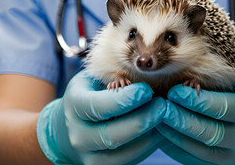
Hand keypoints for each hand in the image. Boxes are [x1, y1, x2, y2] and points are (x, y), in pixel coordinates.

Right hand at [37, 70, 165, 164]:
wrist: (71, 125)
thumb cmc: (91, 92)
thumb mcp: (97, 78)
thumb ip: (117, 78)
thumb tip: (147, 79)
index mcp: (74, 105)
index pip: (100, 106)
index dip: (126, 100)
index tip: (146, 90)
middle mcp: (78, 135)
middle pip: (112, 135)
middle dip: (142, 120)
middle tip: (162, 106)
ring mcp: (89, 156)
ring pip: (124, 152)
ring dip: (149, 135)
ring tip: (163, 118)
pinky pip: (131, 159)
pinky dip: (148, 146)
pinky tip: (159, 130)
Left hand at [157, 61, 234, 164]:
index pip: (220, 109)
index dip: (196, 101)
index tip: (174, 91)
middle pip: (208, 132)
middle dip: (181, 120)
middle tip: (161, 107)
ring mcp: (228, 155)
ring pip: (197, 149)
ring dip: (173, 134)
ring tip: (156, 118)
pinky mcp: (214, 164)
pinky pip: (190, 159)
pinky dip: (172, 147)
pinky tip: (160, 132)